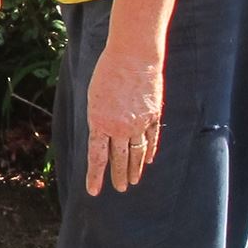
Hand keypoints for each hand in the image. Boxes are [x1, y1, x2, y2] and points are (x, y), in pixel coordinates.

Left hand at [83, 44, 163, 195]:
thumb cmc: (108, 72)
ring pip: (137, 153)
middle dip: (118, 176)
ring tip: (133, 181)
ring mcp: (139, 123)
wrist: (134, 55)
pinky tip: (148, 160)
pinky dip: (149, 151)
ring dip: (134, 169)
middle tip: (120, 189)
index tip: (94, 192)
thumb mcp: (94, 97)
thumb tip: (102, 138)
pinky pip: (151, 139)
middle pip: (119, 159)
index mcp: (99, 122)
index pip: (97, 157)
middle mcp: (119, 127)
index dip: (95, 176)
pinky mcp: (154, 116)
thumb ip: (98, 120)